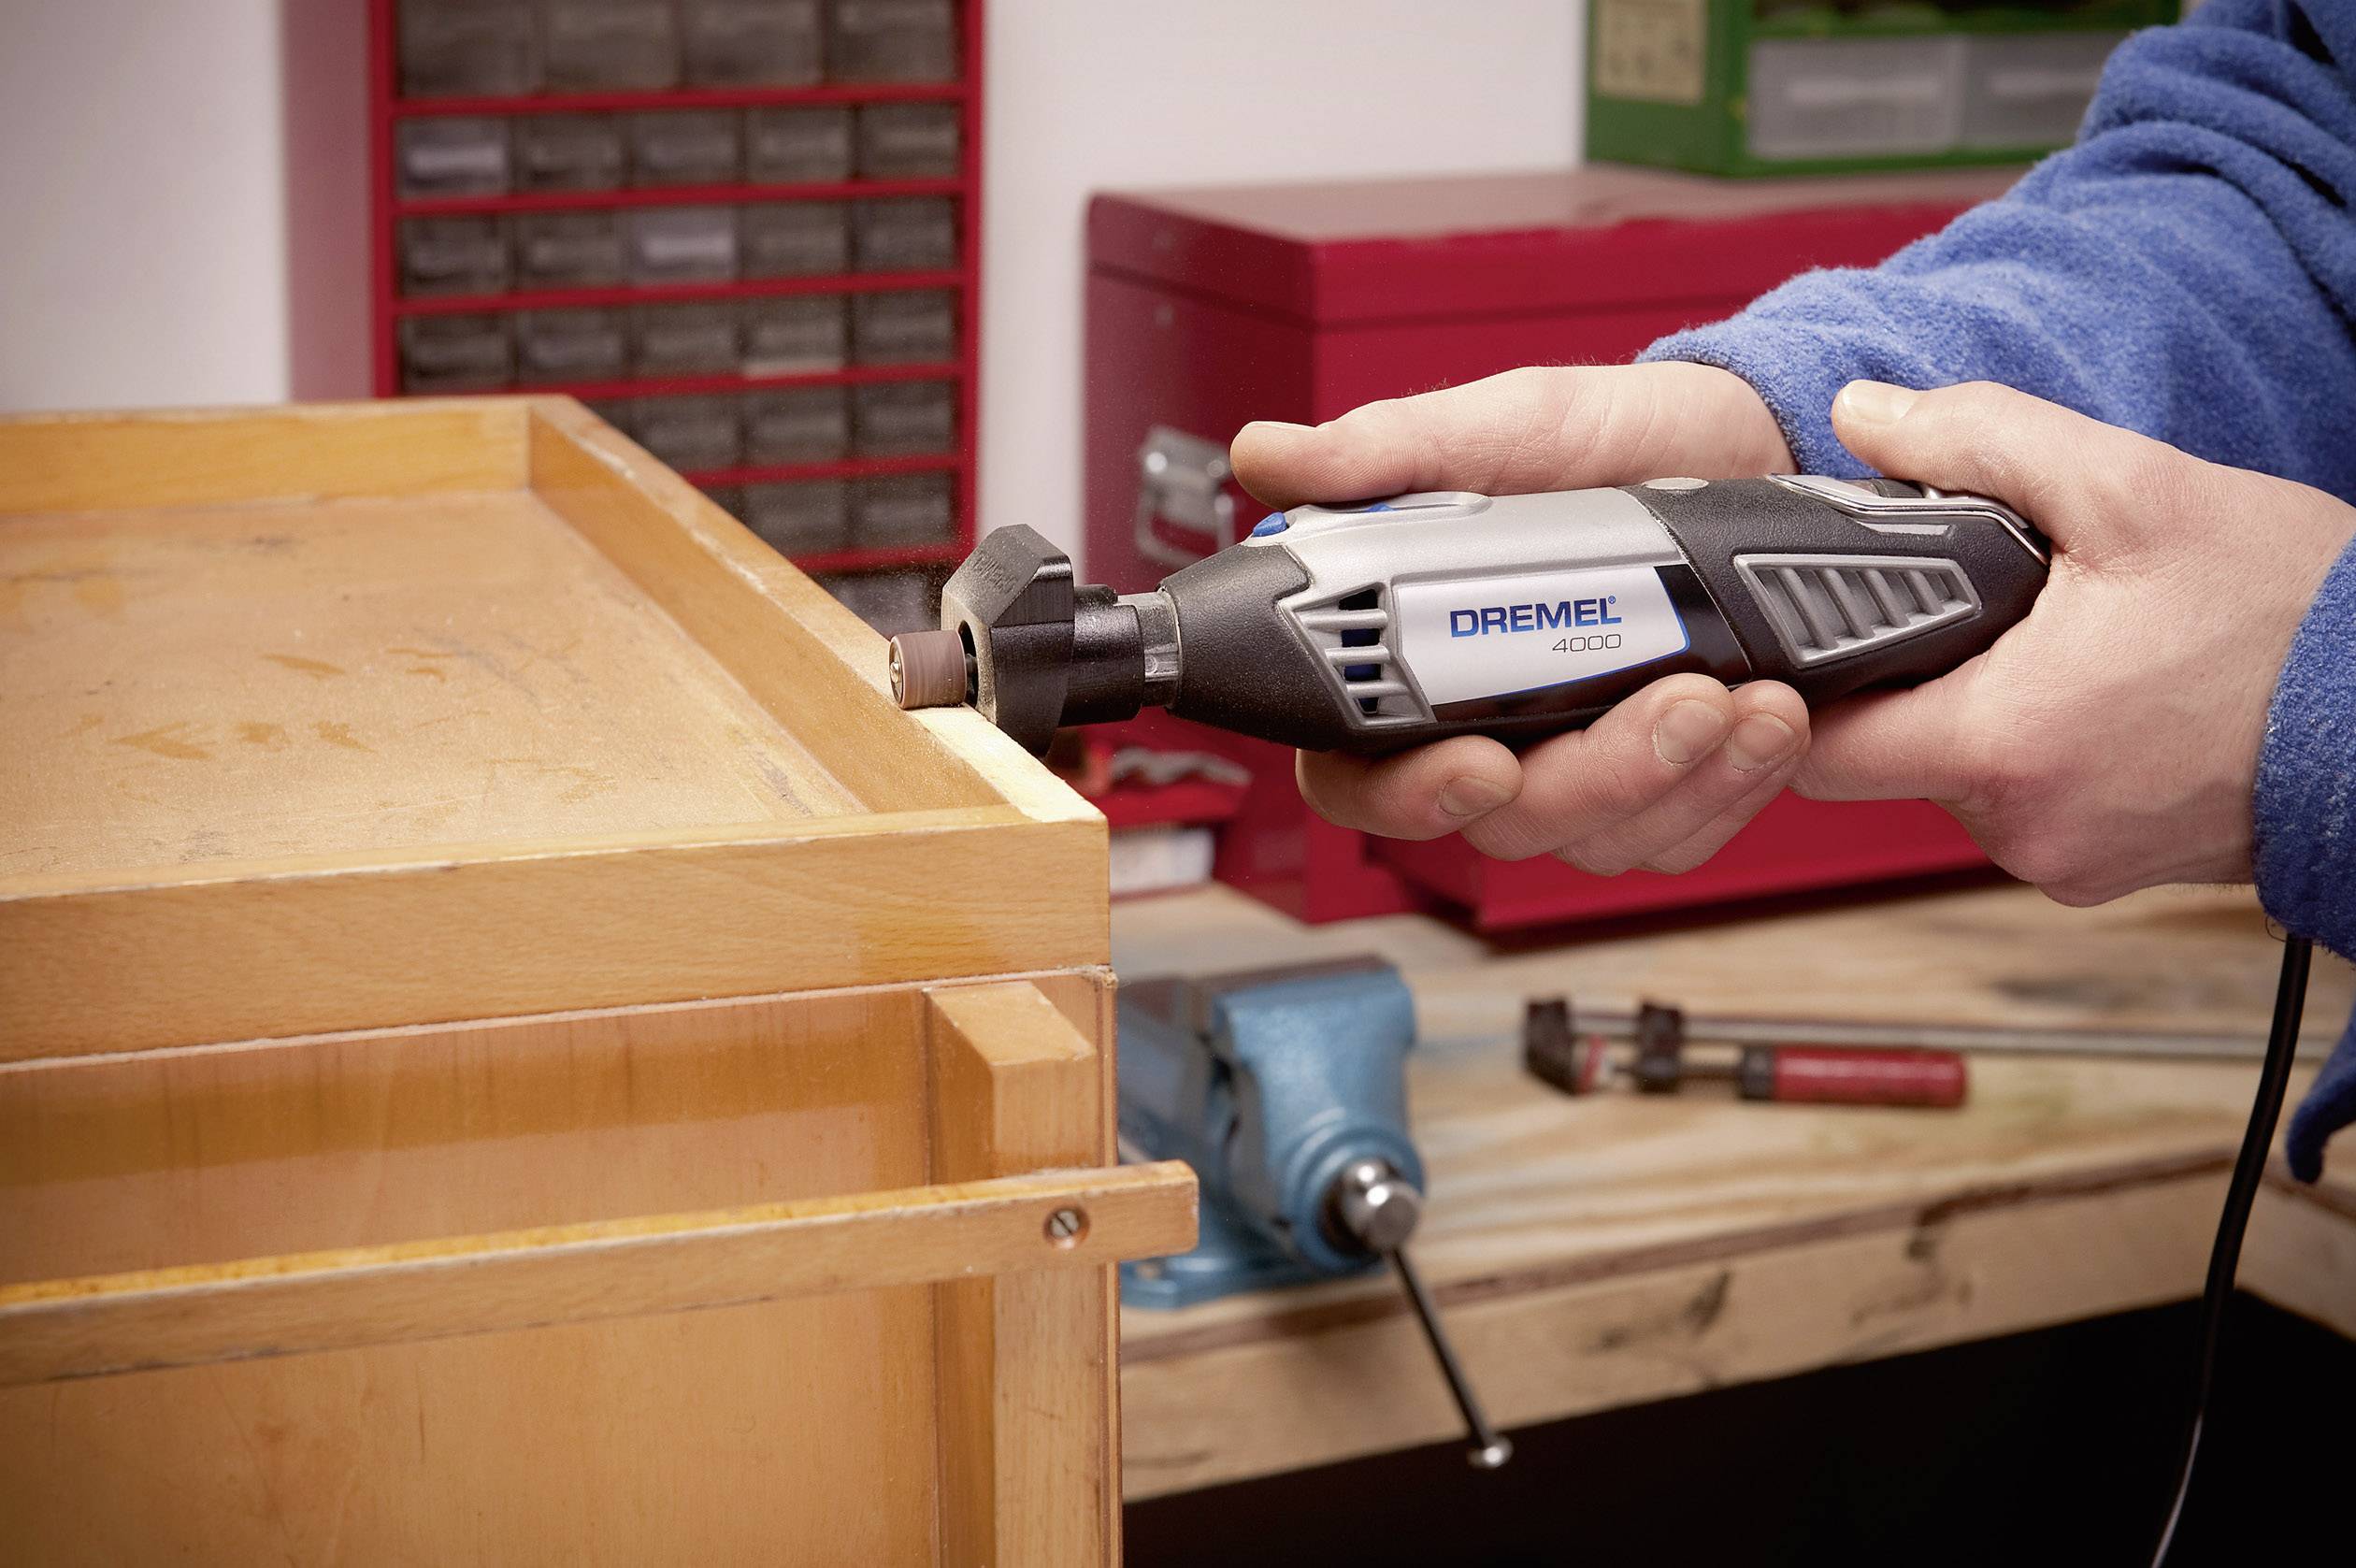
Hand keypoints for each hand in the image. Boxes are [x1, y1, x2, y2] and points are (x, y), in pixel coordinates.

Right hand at [1231, 362, 1818, 873]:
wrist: (1749, 440)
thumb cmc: (1612, 441)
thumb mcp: (1507, 425)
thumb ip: (1391, 452)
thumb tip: (1271, 458)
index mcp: (1414, 661)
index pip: (1360, 774)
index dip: (1407, 796)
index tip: (1479, 763)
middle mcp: (1485, 731)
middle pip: (1497, 824)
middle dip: (1594, 777)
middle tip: (1674, 699)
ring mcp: (1577, 768)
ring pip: (1599, 839)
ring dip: (1679, 778)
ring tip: (1745, 694)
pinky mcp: (1666, 786)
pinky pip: (1683, 834)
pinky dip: (1735, 784)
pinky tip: (1770, 715)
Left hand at [1795, 380, 2355, 903]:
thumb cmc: (2296, 610)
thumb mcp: (2135, 490)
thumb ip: (1979, 439)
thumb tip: (1860, 415)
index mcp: (2004, 743)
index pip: (1816, 749)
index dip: (1795, 687)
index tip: (1807, 633)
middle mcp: (2019, 826)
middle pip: (1882, 760)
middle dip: (1904, 679)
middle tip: (1964, 612)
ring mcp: (2061, 860)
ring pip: (1950, 781)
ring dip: (1972, 712)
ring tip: (2047, 645)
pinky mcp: (2100, 870)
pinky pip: (2019, 806)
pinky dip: (2031, 748)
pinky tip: (2089, 693)